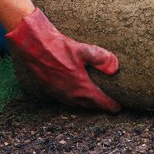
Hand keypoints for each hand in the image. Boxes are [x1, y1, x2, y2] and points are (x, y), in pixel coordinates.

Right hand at [6, 8, 120, 112]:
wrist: (34, 47)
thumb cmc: (59, 47)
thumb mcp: (84, 50)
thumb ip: (102, 58)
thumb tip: (115, 68)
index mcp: (80, 87)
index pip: (99, 101)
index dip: (110, 105)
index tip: (118, 107)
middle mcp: (70, 94)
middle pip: (89, 105)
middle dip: (100, 106)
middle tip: (109, 106)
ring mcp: (59, 93)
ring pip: (77, 104)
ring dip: (88, 104)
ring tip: (95, 102)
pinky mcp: (50, 90)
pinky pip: (67, 100)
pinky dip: (76, 100)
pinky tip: (77, 94)